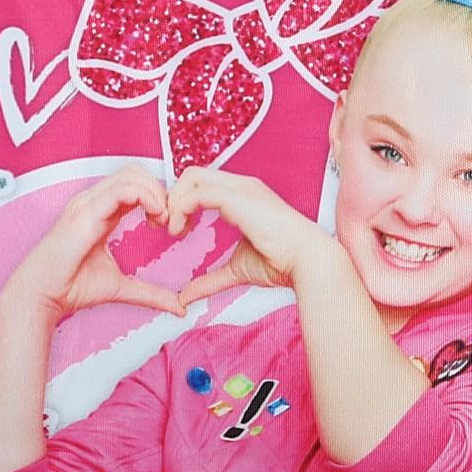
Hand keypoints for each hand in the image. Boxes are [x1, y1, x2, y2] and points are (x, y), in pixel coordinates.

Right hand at [1, 165, 184, 322]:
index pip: (134, 185)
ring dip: (155, 192)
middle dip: (159, 189)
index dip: (157, 197)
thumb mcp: (121, 287)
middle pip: (135, 172)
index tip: (169, 223)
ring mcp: (88, 203)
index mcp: (100, 212)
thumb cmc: (72, 287)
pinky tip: (155, 215)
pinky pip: (121, 190)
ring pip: (130, 175)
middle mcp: (93, 201)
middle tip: (169, 219)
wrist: (43, 294)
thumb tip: (180, 307)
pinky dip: (145, 196)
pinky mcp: (86, 212)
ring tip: (163, 218)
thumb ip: (150, 293)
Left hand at [165, 166, 331, 308]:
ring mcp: (240, 187)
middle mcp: (240, 185)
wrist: (307, 261)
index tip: (174, 228)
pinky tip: (179, 230)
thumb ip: (210, 280)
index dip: (182, 201)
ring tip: (172, 230)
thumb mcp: (236, 270)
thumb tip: (185, 297)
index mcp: (242, 196)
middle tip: (164, 226)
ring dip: (174, 201)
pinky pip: (198, 193)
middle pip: (192, 174)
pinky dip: (181, 208)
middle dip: (172, 196)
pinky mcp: (238, 197)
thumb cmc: (281, 263)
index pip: (201, 184)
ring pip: (191, 177)